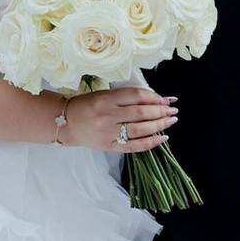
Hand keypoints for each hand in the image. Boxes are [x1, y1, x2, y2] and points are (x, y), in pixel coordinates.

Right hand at [60, 83, 177, 155]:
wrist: (66, 123)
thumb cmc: (86, 106)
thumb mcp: (104, 94)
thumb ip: (126, 97)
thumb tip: (154, 99)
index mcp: (107, 98)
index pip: (137, 96)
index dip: (154, 97)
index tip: (165, 99)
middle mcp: (108, 115)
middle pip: (140, 113)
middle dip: (160, 111)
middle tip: (173, 110)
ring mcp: (108, 132)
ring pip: (139, 129)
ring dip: (159, 125)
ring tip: (171, 121)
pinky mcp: (109, 146)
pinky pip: (134, 146)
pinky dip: (150, 142)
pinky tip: (162, 138)